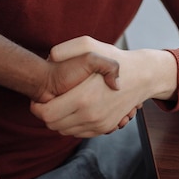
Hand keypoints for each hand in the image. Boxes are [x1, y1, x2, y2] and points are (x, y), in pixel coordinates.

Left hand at [31, 36, 176, 136]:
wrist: (141, 76)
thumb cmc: (114, 57)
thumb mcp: (89, 45)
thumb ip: (65, 50)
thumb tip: (49, 58)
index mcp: (82, 98)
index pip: (46, 114)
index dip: (37, 107)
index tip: (40, 96)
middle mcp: (89, 116)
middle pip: (53, 125)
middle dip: (46, 113)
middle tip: (48, 99)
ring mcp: (98, 124)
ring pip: (64, 131)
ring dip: (59, 120)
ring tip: (61, 102)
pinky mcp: (104, 128)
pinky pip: (79, 133)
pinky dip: (72, 124)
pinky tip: (73, 108)